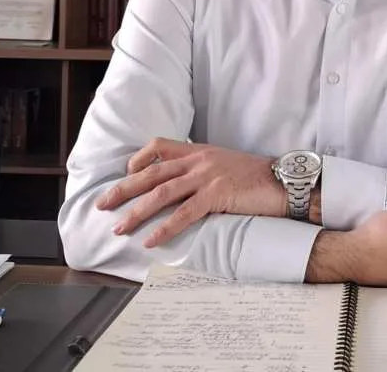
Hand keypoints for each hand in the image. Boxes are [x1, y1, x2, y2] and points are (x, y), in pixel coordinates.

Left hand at [95, 138, 284, 247]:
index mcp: (200, 151)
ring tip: (120, 227)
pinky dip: (165, 228)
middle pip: (152, 172)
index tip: (125, 174)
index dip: (138, 160)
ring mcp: (208, 176)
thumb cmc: (257, 177)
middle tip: (103, 205)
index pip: (159, 146)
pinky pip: (184, 213)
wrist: (283, 181)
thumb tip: (183, 186)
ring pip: (162, 193)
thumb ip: (203, 170)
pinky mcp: (218, 194)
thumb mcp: (225, 164)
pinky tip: (151, 240)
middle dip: (124, 189)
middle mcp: (200, 160)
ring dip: (137, 212)